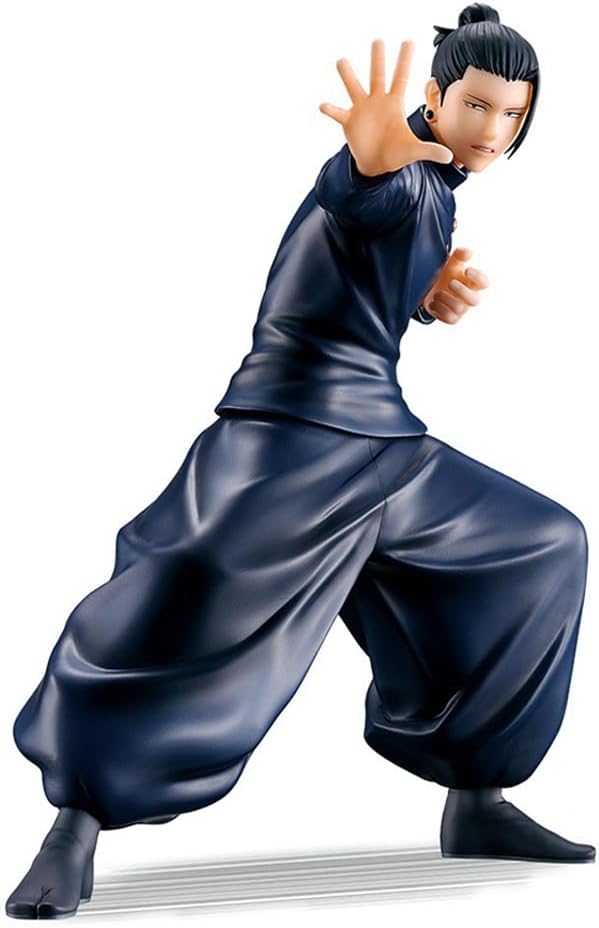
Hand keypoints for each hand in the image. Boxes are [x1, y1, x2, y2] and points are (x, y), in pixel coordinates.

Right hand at [319, 39, 452, 176]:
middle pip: (377, 75)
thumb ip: (430, 151)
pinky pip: (338, 113)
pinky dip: (331, 110)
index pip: (401, 78)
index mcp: (394, 104)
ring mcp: (361, 110)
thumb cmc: (395, 153)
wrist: (376, 165)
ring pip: (353, 87)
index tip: (408, 41)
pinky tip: (324, 105)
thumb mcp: (414, 152)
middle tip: (378, 41)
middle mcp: (377, 102)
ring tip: (342, 61)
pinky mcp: (349, 123)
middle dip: (378, 59)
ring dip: (348, 75)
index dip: (405, 61)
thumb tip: (449, 157)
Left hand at [422, 248, 488, 324]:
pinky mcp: (452, 318)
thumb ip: (459, 255)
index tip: (467, 270)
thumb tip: (469, 252)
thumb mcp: (450, 262)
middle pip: (475, 300)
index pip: (484, 283)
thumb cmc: (445, 275)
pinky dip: (440, 309)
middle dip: (462, 291)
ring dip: (446, 298)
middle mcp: (469, 297)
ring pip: (460, 308)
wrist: (428, 288)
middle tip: (450, 282)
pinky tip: (434, 302)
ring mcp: (461, 309)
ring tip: (437, 293)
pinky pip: (450, 318)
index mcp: (472, 283)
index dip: (478, 278)